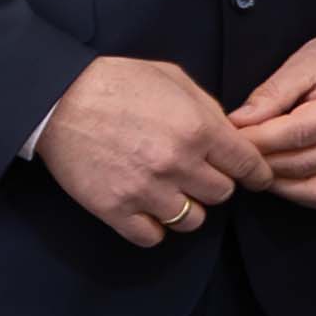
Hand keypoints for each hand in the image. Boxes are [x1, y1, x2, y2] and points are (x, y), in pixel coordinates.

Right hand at [35, 52, 255, 244]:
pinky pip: (153, 237)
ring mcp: (147, 190)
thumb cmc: (116, 82)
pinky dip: (153, 227)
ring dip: (186, 208)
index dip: (256, 173)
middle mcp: (177, 163)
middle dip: (214, 183)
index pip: (248, 165)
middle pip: (222, 194)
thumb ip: (209, 109)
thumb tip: (232, 136)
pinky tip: (146, 207)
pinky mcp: (116, 210)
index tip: (256, 178)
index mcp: (197, 128)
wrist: (58, 98)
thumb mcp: (174, 79)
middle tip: (197, 172)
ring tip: (170, 190)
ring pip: (192, 221)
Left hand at [217, 19, 315, 210]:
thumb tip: (240, 122)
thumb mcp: (306, 62)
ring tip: (257, 164)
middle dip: (263, 161)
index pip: (297, 134)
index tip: (233, 136)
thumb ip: (272, 94)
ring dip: (279, 182)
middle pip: (304, 164)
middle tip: (237, 150)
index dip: (259, 140)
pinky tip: (282, 177)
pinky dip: (300, 192)